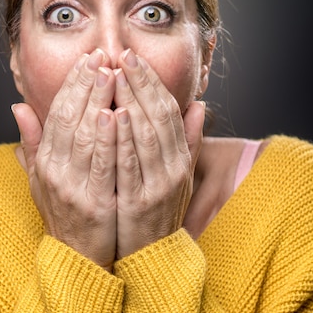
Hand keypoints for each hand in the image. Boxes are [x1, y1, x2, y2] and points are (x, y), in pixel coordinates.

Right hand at [12, 49, 117, 271]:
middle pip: (69, 119)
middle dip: (86, 85)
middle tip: (102, 56)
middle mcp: (54, 172)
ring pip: (83, 137)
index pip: (55, 114)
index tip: (88, 60)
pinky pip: (102, 166)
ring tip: (110, 75)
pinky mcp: (94, 205)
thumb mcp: (41, 179)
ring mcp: (72, 189)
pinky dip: (107, 140)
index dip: (72, 85)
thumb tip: (17, 107)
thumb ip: (34, 142)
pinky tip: (116, 116)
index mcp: (44, 162)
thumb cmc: (65, 214)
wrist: (78, 259)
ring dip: (97, 103)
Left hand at [113, 49, 204, 258]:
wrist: (151, 257)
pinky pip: (130, 165)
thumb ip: (186, 140)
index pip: (168, 110)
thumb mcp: (178, 174)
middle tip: (120, 55)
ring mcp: (158, 186)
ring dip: (131, 102)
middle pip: (158, 116)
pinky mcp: (138, 203)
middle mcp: (173, 169)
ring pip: (146, 135)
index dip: (151, 82)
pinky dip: (122, 140)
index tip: (132, 58)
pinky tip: (112, 116)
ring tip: (115, 75)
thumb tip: (200, 105)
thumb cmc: (158, 210)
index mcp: (180, 158)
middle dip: (139, 83)